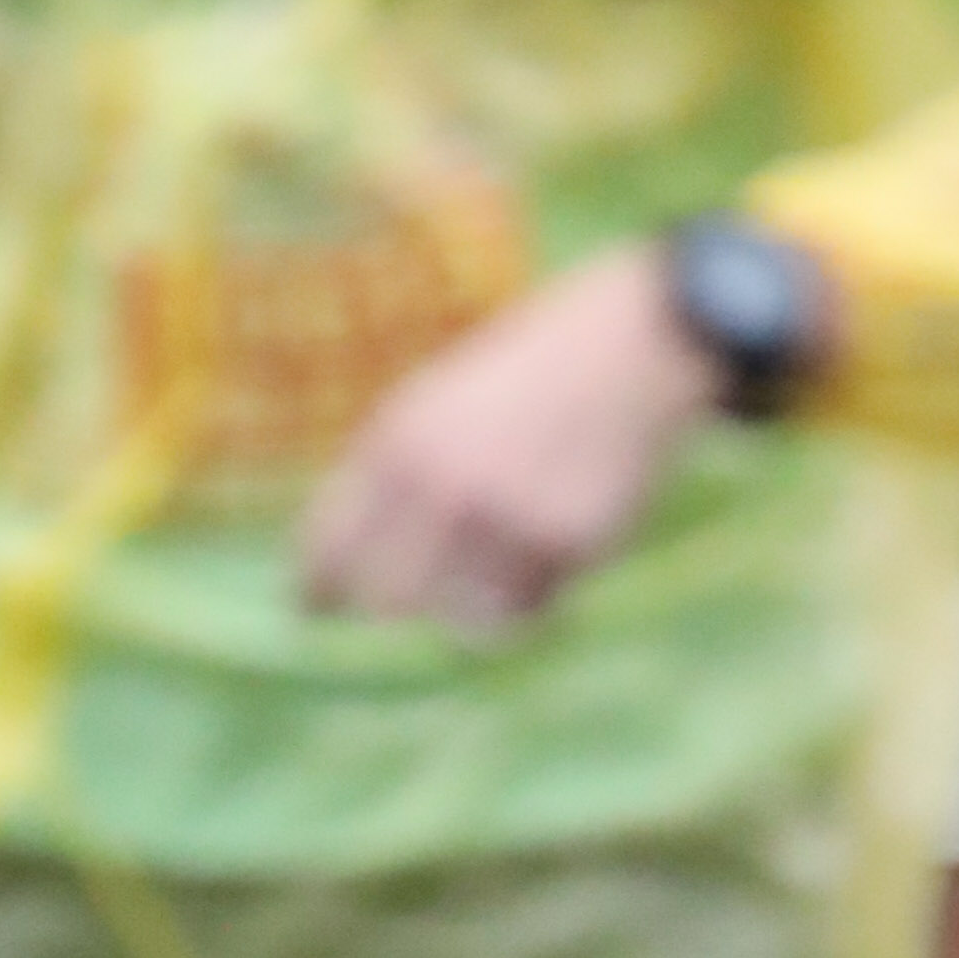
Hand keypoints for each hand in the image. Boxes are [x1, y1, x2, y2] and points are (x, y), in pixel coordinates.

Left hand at [295, 244, 726, 635]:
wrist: (639, 340)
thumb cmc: (534, 368)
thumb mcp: (442, 399)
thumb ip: (396, 471)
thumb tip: (348, 565)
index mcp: (399, 438)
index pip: (331, 546)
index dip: (321, 588)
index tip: (319, 609)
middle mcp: (443, 482)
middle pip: (389, 601)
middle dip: (401, 606)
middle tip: (419, 602)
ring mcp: (506, 515)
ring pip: (463, 617)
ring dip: (475, 604)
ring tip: (501, 562)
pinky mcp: (568, 540)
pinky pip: (532, 604)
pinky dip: (536, 592)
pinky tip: (552, 544)